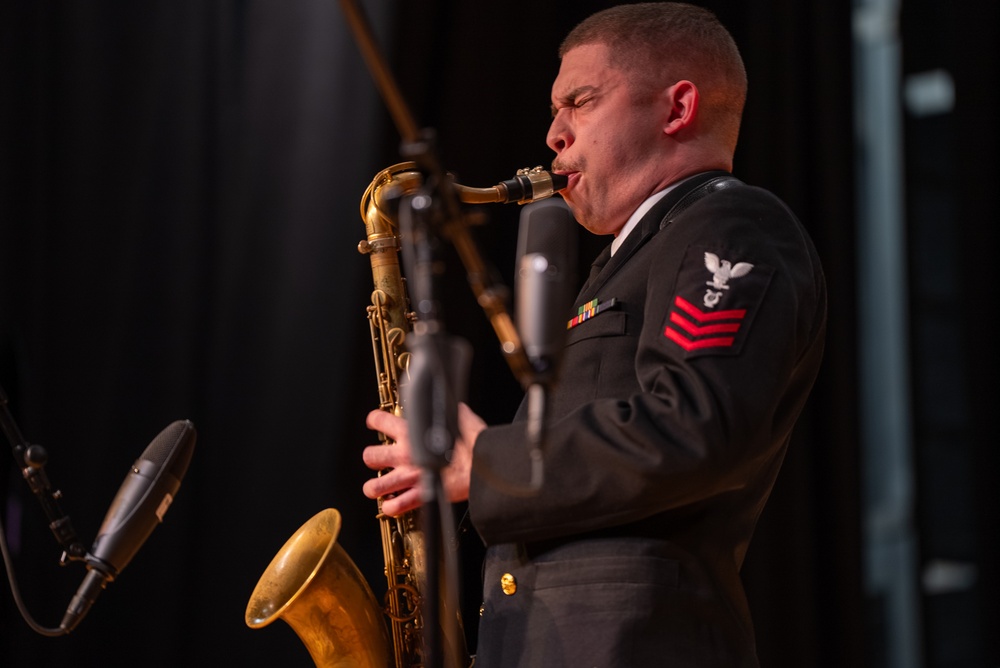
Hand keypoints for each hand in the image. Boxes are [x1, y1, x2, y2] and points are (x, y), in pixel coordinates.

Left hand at [362, 402, 485, 516]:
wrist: (483, 467)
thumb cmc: (475, 444)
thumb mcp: (462, 419)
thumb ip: (450, 414)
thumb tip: (454, 408)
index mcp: (413, 432)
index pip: (380, 420)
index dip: (375, 421)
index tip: (376, 423)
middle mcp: (406, 454)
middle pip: (370, 456)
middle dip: (373, 459)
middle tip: (381, 460)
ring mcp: (410, 476)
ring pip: (374, 486)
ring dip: (375, 488)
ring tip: (380, 488)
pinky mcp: (420, 495)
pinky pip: (395, 506)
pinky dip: (392, 507)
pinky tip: (395, 504)